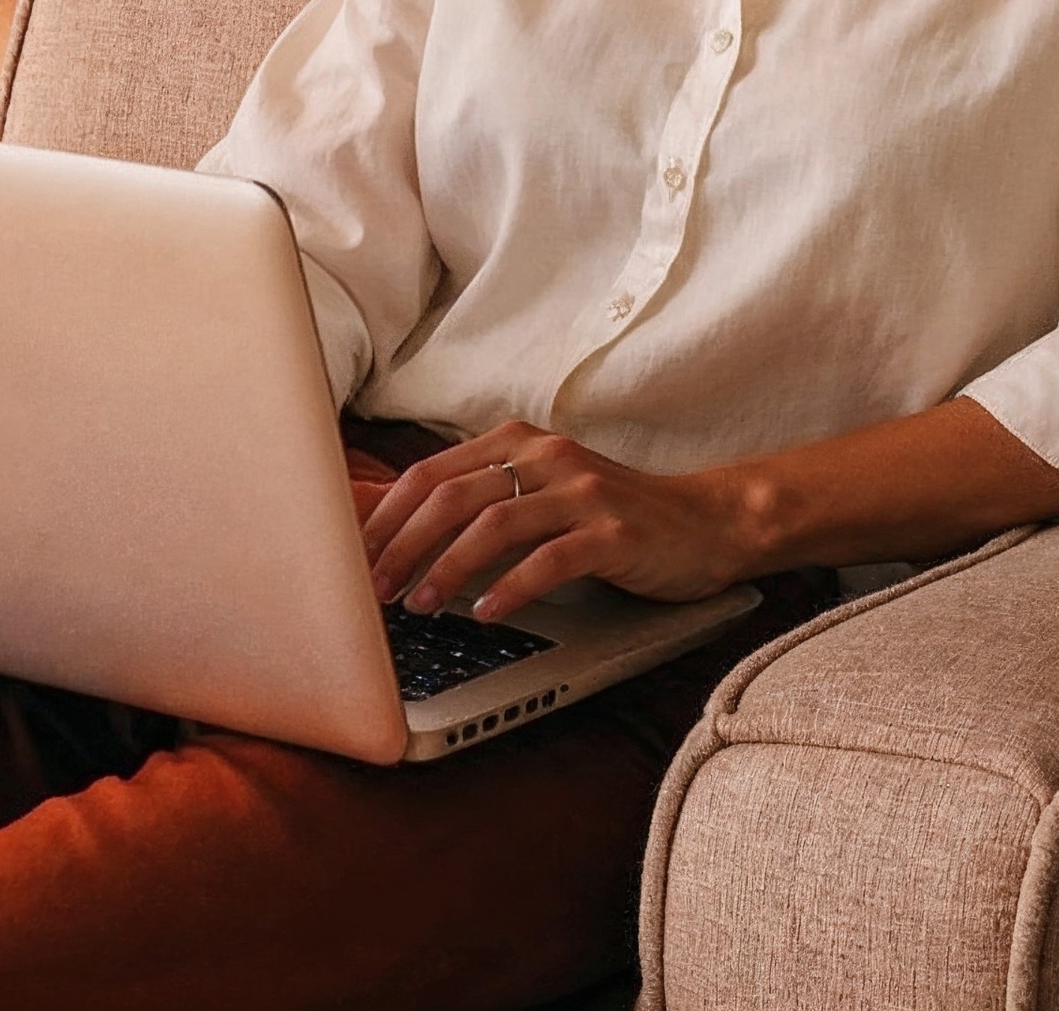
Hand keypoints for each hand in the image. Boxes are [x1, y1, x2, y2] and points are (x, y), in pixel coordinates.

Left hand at [361, 422, 751, 621]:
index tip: (352, 556)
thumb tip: (398, 531)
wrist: (706, 522)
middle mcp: (545, 457)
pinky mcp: (612, 531)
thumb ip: (481, 501)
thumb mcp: (541, 494)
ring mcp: (581, 492)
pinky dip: (510, 588)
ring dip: (446, 568)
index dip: (385, 516)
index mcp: (518, 444)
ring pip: (493, 524)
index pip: (430, 472)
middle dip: (402, 545)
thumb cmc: (611, 516)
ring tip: (420, 605)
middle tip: (374, 589)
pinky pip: (549, 559)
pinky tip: (486, 613)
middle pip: (451, 496)